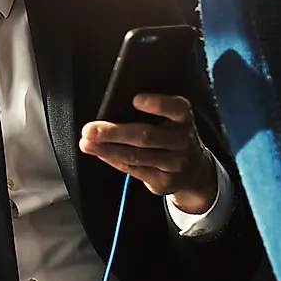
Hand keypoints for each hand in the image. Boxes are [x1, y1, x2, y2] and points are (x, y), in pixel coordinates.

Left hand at [79, 93, 217, 213]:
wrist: (193, 170)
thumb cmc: (171, 136)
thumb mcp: (171, 119)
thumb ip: (152, 112)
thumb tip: (112, 107)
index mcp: (184, 118)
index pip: (175, 108)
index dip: (157, 103)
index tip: (135, 99)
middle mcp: (183, 140)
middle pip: (146, 136)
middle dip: (114, 132)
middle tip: (90, 129)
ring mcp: (175, 164)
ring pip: (136, 156)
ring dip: (106, 149)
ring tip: (87, 143)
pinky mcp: (164, 182)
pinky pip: (133, 170)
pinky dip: (112, 160)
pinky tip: (100, 153)